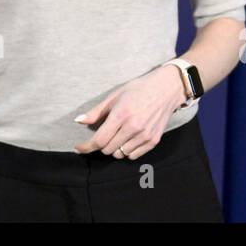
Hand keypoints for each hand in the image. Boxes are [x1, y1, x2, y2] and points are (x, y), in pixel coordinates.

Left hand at [72, 65, 187, 158]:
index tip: (79, 148)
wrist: (166, 89)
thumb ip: (96, 111)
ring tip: (119, 134)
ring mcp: (144, 135)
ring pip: (120, 154)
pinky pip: (133, 156)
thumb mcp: (115, 96)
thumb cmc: (138, 89)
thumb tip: (79, 120)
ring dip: (115, 148)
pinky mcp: (153, 141)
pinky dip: (127, 151)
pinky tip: (128, 138)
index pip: (99, 140)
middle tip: (105, 133)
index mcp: (121, 114)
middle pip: (108, 149)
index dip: (86, 146)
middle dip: (102, 144)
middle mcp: (133, 127)